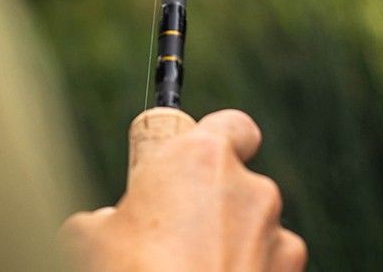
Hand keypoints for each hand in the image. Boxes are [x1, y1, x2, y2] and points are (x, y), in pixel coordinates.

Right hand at [61, 109, 306, 270]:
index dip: (216, 138)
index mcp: (202, 156)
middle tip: (178, 232)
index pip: (233, 125)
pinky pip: (271, 261)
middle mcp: (249, 185)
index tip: (193, 160)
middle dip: (214, 200)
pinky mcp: (291, 271)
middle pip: (238, 179)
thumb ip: (106, 216)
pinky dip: (251, 270)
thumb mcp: (91, 239)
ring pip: (254, 223)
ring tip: (194, 268)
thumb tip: (101, 226)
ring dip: (233, 239)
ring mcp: (276, 232)